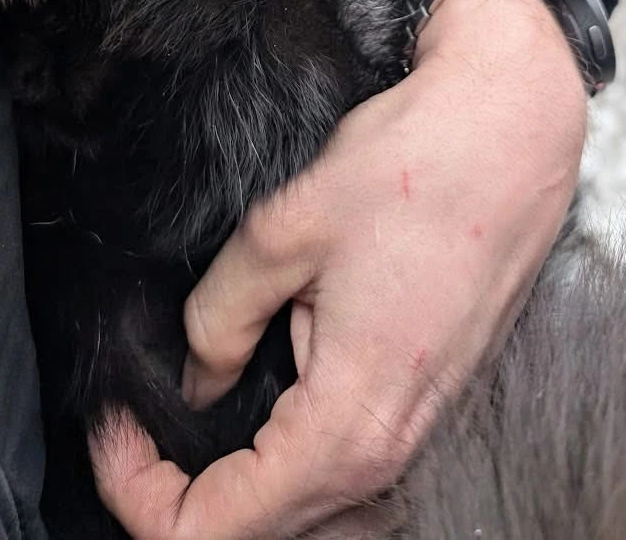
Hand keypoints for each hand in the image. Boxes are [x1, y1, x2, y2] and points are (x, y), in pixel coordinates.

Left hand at [91, 0, 586, 538]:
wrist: (513, 126)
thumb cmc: (414, 167)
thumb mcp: (281, 231)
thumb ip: (218, 321)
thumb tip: (198, 379)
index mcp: (353, 426)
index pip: (218, 530)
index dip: (138, 492)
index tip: (112, 425)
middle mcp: (398, 452)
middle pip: (266, 532)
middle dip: (180, 492)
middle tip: (134, 422)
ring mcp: (427, 430)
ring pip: (312, 508)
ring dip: (240, 481)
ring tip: (184, 421)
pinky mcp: (438, 397)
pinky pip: (352, 465)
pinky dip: (291, 455)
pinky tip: (262, 398)